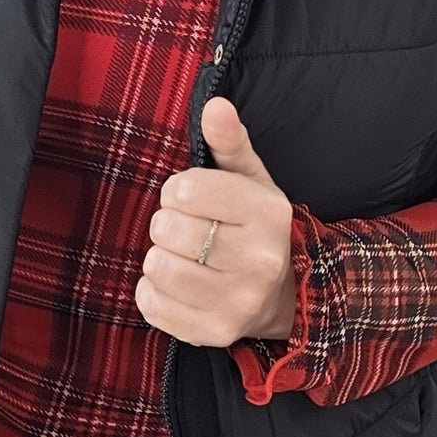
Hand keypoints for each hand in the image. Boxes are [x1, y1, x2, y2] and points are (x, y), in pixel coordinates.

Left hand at [136, 96, 297, 348]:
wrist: (284, 294)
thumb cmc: (254, 226)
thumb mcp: (250, 178)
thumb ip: (229, 140)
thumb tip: (215, 105)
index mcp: (267, 212)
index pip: (186, 189)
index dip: (176, 190)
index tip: (188, 197)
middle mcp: (259, 259)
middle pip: (168, 228)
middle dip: (167, 223)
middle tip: (187, 230)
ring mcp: (239, 301)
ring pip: (157, 267)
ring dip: (158, 258)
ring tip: (182, 256)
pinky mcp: (215, 332)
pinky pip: (152, 305)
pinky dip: (151, 291)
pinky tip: (175, 284)